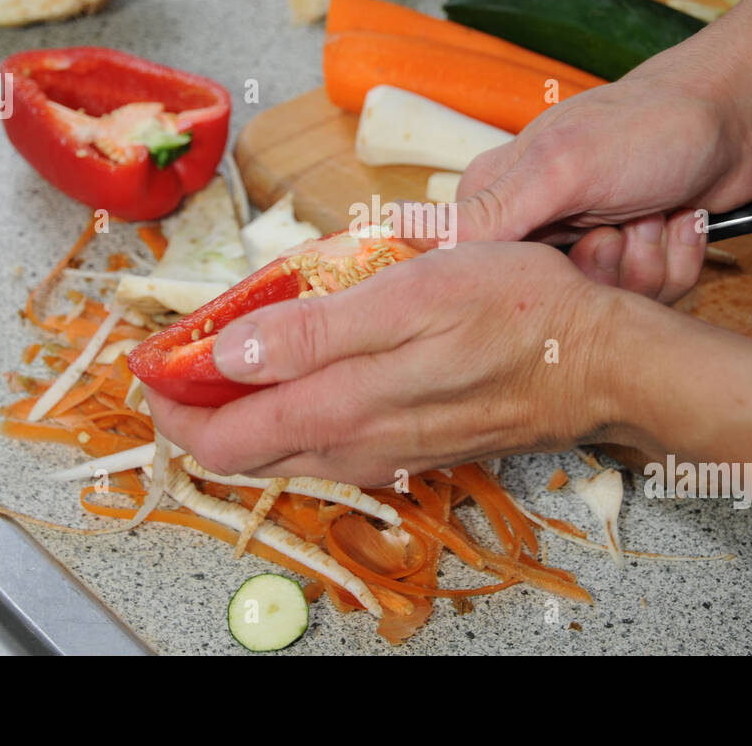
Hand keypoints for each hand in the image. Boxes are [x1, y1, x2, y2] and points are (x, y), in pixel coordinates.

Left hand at [144, 242, 627, 486]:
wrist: (600, 363)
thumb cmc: (516, 315)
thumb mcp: (409, 297)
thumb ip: (311, 332)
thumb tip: (227, 356)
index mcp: (339, 409)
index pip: (219, 439)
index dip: (171, 404)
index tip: (151, 360)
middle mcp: (353, 447)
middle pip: (244, 449)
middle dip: (199, 407)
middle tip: (183, 353)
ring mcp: (384, 453)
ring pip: (286, 443)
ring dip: (248, 405)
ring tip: (238, 347)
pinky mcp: (412, 445)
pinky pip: (330, 437)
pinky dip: (297, 405)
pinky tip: (311, 365)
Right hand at [452, 41, 751, 301]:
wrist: (737, 114)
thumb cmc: (649, 127)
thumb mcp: (561, 170)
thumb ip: (488, 212)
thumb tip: (396, 228)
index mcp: (496, 204)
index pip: (485, 281)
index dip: (537, 282)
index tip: (576, 248)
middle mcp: (535, 228)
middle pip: (555, 303)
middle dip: (606, 273)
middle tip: (625, 225)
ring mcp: (585, 245)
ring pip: (607, 305)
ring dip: (649, 264)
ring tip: (657, 213)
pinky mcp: (631, 259)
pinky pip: (649, 298)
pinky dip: (677, 261)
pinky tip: (680, 220)